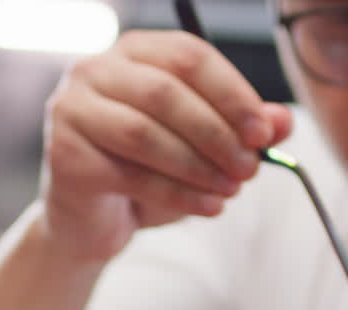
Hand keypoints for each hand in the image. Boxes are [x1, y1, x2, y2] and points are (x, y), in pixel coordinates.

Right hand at [39, 30, 292, 262]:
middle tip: (250, 168)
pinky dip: (176, 194)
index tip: (264, 132)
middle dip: (216, 133)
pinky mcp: (64, 155)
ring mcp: (72, 110)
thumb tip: (282, 123)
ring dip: (197, 166)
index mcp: (133, 52)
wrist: (91, 221)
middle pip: (165, 92)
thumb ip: (239, 129)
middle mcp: (95, 71)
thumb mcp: (200, 147)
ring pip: (144, 133)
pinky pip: (130, 174)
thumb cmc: (145, 173)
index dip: (231, 93)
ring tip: (231, 190)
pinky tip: (208, 207)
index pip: (188, 56)